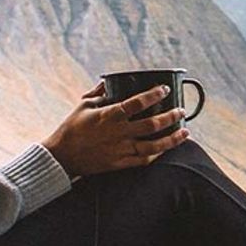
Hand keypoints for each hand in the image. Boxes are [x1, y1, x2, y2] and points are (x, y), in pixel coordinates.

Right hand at [41, 81, 189, 176]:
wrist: (61, 157)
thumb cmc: (71, 128)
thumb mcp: (83, 106)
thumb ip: (99, 93)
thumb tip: (110, 81)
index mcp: (108, 116)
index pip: (136, 103)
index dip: (153, 95)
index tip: (164, 89)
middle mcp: (118, 133)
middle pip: (151, 125)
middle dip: (171, 117)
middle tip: (181, 111)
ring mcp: (120, 150)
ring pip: (153, 147)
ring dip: (172, 139)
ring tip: (185, 131)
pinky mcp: (119, 164)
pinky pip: (143, 161)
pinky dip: (157, 155)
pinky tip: (166, 148)